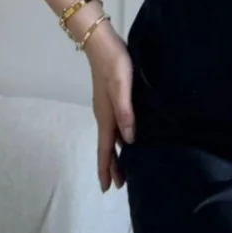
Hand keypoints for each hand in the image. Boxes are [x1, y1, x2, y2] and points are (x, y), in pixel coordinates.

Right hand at [86, 32, 134, 190]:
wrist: (102, 43)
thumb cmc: (114, 64)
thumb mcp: (122, 86)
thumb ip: (125, 112)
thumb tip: (130, 140)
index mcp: (106, 116)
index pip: (105, 148)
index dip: (106, 168)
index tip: (107, 188)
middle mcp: (104, 115)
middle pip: (108, 147)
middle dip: (112, 166)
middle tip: (119, 185)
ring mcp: (106, 107)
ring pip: (112, 138)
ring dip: (116, 154)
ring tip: (124, 168)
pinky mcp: (111, 99)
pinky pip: (115, 127)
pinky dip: (120, 139)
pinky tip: (128, 139)